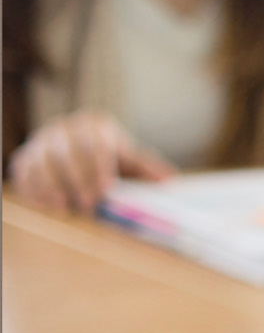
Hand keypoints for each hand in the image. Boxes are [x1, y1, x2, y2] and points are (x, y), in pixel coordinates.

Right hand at [7, 112, 173, 213]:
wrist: (76, 152)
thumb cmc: (110, 159)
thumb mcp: (129, 160)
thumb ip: (146, 168)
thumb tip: (169, 180)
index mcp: (94, 125)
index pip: (95, 143)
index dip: (100, 166)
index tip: (106, 188)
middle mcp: (64, 127)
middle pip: (67, 151)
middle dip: (78, 178)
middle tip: (89, 203)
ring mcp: (41, 141)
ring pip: (42, 160)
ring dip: (52, 185)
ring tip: (64, 208)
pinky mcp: (25, 157)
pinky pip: (24, 170)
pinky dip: (33, 188)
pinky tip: (45, 204)